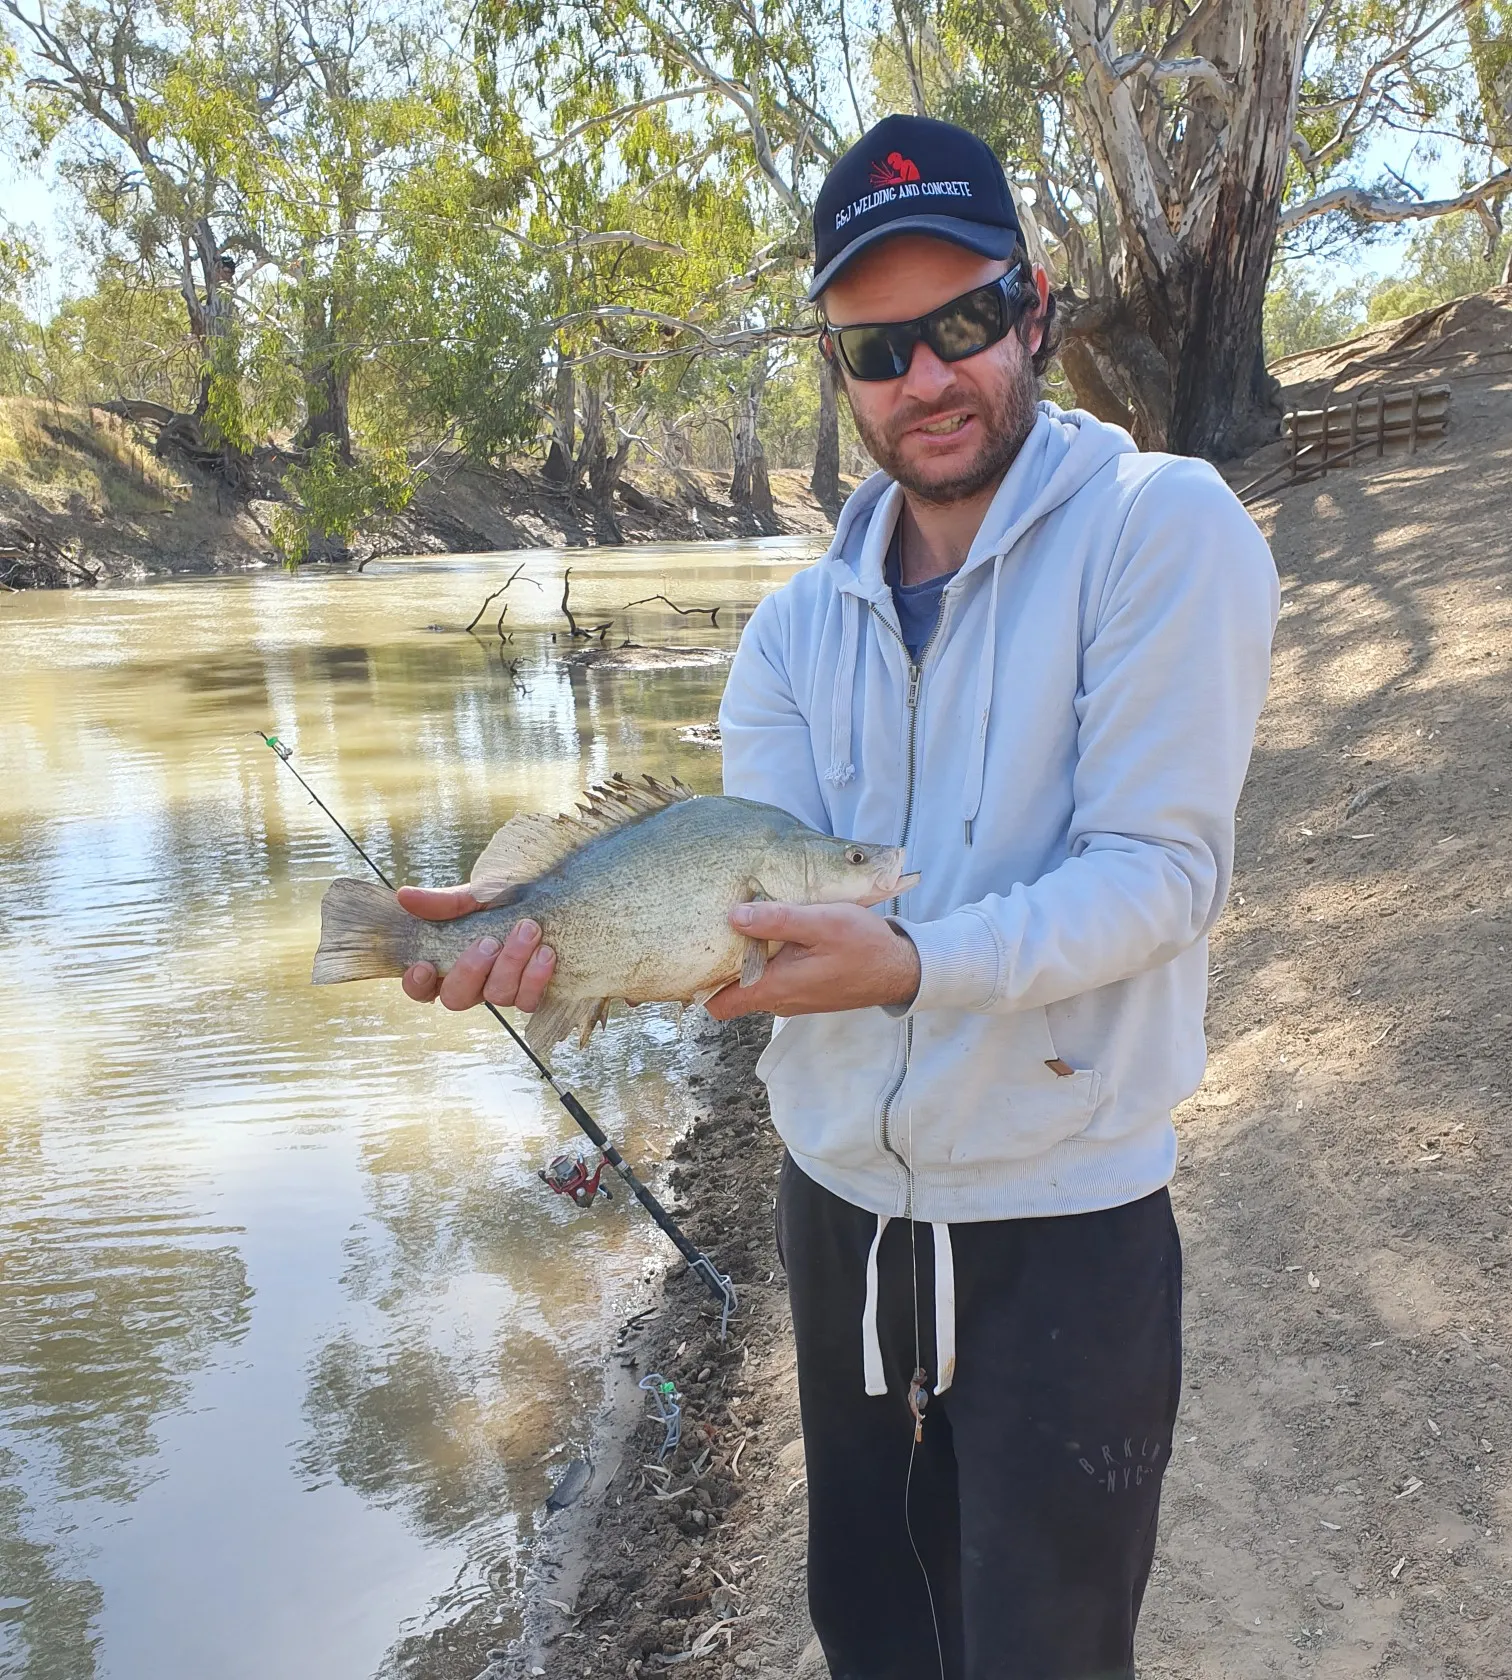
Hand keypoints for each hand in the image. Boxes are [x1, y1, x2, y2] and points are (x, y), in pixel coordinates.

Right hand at [395, 884, 555, 1011]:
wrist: (549, 896)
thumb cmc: (504, 899)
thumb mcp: (474, 896)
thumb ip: (442, 902)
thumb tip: (403, 896)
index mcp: (449, 960)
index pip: (420, 988)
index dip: (418, 984)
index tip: (425, 964)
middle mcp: (472, 983)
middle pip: (456, 998)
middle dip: (471, 970)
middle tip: (489, 941)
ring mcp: (500, 991)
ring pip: (497, 997)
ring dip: (511, 963)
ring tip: (528, 929)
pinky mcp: (530, 994)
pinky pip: (528, 1001)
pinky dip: (536, 977)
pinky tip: (546, 952)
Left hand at [704, 901, 920, 1021]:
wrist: (901, 969)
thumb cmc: (863, 946)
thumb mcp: (821, 923)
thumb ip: (778, 920)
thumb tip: (734, 915)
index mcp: (777, 987)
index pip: (719, 1004)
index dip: (700, 984)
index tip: (694, 954)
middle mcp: (780, 1000)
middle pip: (732, 993)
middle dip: (720, 966)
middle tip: (714, 930)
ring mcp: (793, 998)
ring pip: (753, 985)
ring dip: (745, 962)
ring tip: (741, 927)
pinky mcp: (805, 990)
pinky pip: (773, 980)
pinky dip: (766, 962)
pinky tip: (772, 935)